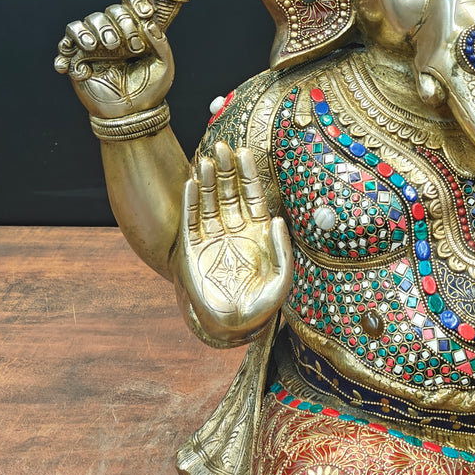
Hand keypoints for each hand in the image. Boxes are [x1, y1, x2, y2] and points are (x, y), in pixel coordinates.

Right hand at [53, 0, 172, 117]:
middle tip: (129, 47)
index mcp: (134, 31)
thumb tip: (149, 22)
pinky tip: (82, 70)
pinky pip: (64, 47)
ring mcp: (93, 48)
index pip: (129, 3)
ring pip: (79, 25)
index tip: (145, 13)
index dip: (135, 1)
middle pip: (106, 12)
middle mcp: (113, 35)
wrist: (133, 115)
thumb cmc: (151, 90)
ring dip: (86, 32)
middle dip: (117, 24)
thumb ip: (160, 42)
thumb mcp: (164, 65)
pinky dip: (65, 53)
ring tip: (97, 47)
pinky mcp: (78, 62)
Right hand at [173, 142, 292, 342]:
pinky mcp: (193, 249)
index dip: (248, 174)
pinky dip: (191, 201)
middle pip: (231, 193)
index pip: (253, 196)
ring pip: (211, 202)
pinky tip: (192, 183)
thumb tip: (277, 219)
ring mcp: (214, 238)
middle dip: (227, 170)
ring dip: (209, 181)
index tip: (244, 151)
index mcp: (258, 233)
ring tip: (207, 159)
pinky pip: (191, 220)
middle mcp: (235, 231)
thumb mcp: (282, 278)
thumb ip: (281, 249)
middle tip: (222, 146)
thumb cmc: (262, 306)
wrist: (234, 328)